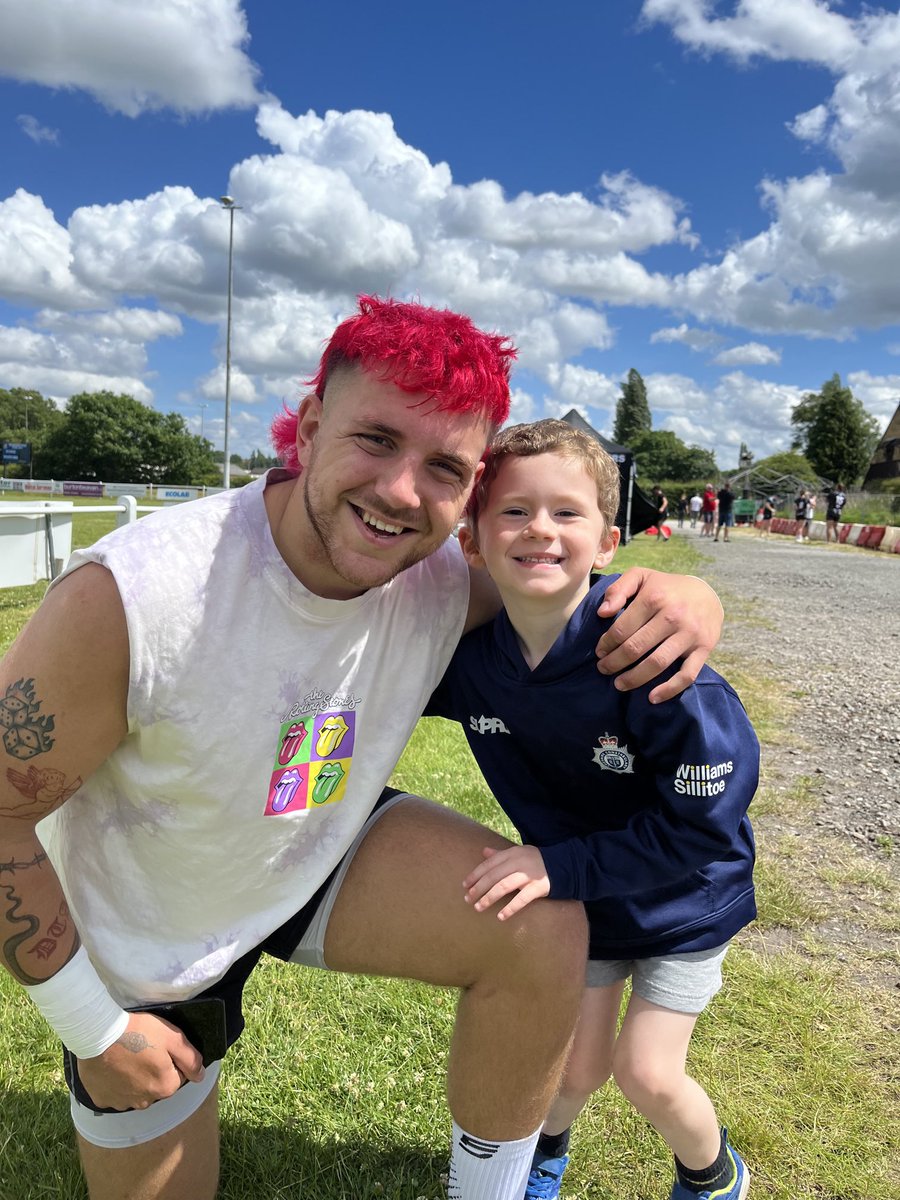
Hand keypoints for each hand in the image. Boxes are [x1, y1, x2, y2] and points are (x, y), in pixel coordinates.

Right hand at [75, 1011, 204, 1111]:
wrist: (99, 1034)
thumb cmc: (139, 1032)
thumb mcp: (173, 1037)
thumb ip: (191, 1059)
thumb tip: (201, 1076)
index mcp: (165, 1087)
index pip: (177, 1076)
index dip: (170, 1060)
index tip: (159, 1047)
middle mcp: (145, 1102)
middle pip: (156, 1086)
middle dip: (153, 1071)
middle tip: (142, 1050)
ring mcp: (122, 1103)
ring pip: (136, 1091)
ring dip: (134, 1079)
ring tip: (126, 1057)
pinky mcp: (102, 1100)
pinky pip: (115, 1094)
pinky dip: (115, 1083)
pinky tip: (112, 1067)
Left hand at [463, 845, 549, 920]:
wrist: (564, 866)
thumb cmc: (537, 861)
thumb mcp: (519, 853)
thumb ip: (502, 854)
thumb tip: (484, 852)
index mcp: (513, 853)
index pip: (489, 864)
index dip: (475, 874)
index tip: (465, 885)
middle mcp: (519, 862)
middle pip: (493, 876)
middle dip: (478, 888)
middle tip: (467, 899)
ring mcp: (529, 875)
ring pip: (503, 886)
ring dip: (488, 898)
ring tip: (478, 907)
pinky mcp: (538, 887)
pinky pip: (521, 899)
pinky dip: (510, 908)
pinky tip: (500, 916)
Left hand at [595, 568, 722, 702]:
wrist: (708, 594)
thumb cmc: (666, 587)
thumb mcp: (641, 576)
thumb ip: (618, 589)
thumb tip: (602, 612)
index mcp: (654, 597)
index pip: (621, 629)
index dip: (606, 644)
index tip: (599, 652)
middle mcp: (673, 616)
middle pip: (636, 648)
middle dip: (614, 663)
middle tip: (603, 669)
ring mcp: (690, 634)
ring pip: (657, 663)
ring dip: (634, 678)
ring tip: (619, 684)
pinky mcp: (704, 649)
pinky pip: (687, 675)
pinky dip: (669, 690)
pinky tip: (652, 698)